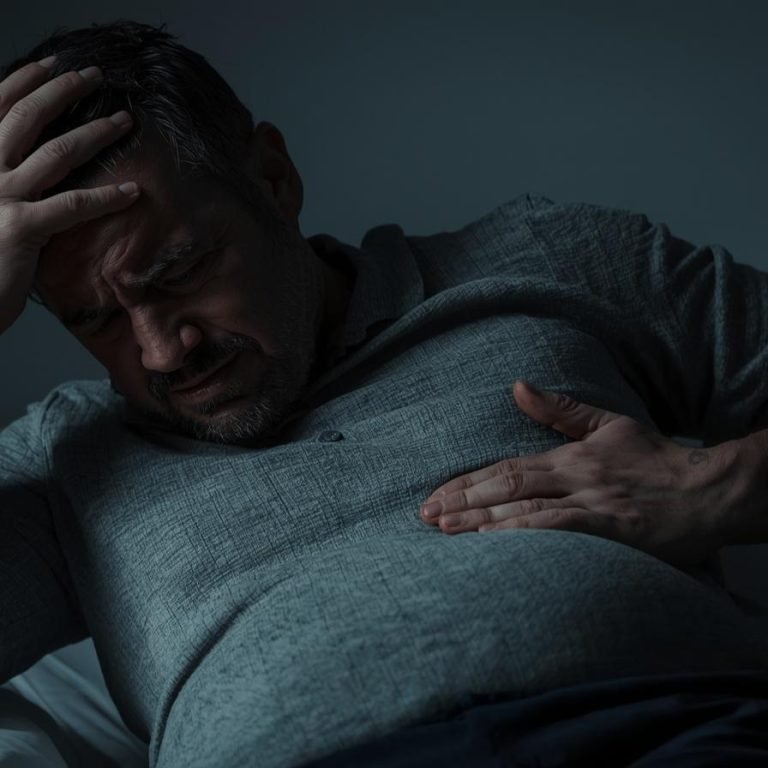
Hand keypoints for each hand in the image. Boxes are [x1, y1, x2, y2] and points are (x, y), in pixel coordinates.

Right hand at [0, 57, 139, 332]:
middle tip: (95, 75)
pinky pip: (73, 205)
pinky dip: (107, 197)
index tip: (52, 64)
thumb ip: (5, 180)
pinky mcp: (21, 227)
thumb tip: (32, 163)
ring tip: (125, 121)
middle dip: (63, 90)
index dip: (24, 81)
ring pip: (56, 152)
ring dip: (96, 132)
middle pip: (26, 116)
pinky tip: (133, 190)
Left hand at [420, 380, 740, 567]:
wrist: (709, 492)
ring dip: (482, 520)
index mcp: (570, 457)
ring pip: (527, 511)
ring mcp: (592, 507)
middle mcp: (574, 479)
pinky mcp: (612, 533)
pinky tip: (494, 544)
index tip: (436, 494)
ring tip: (445, 530)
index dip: (468, 481)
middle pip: (508, 487)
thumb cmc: (656, 460)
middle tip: (426, 515)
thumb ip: (561, 410)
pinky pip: (560, 533)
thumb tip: (517, 386)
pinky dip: (524, 536)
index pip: (507, 468)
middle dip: (463, 501)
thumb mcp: (610, 425)